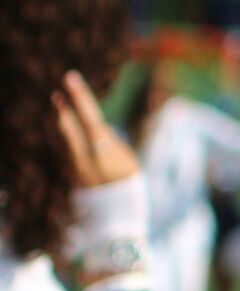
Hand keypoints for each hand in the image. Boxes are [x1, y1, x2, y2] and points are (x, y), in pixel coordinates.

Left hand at [56, 72, 136, 188]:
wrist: (119, 213)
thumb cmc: (131, 182)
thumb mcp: (127, 158)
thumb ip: (110, 141)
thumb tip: (97, 128)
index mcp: (103, 150)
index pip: (89, 116)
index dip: (80, 96)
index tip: (70, 77)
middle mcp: (84, 156)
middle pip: (69, 126)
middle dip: (64, 109)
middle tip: (57, 94)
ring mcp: (74, 165)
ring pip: (68, 139)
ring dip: (68, 127)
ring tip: (66, 113)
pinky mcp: (70, 173)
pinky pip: (72, 153)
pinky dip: (76, 146)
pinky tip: (84, 149)